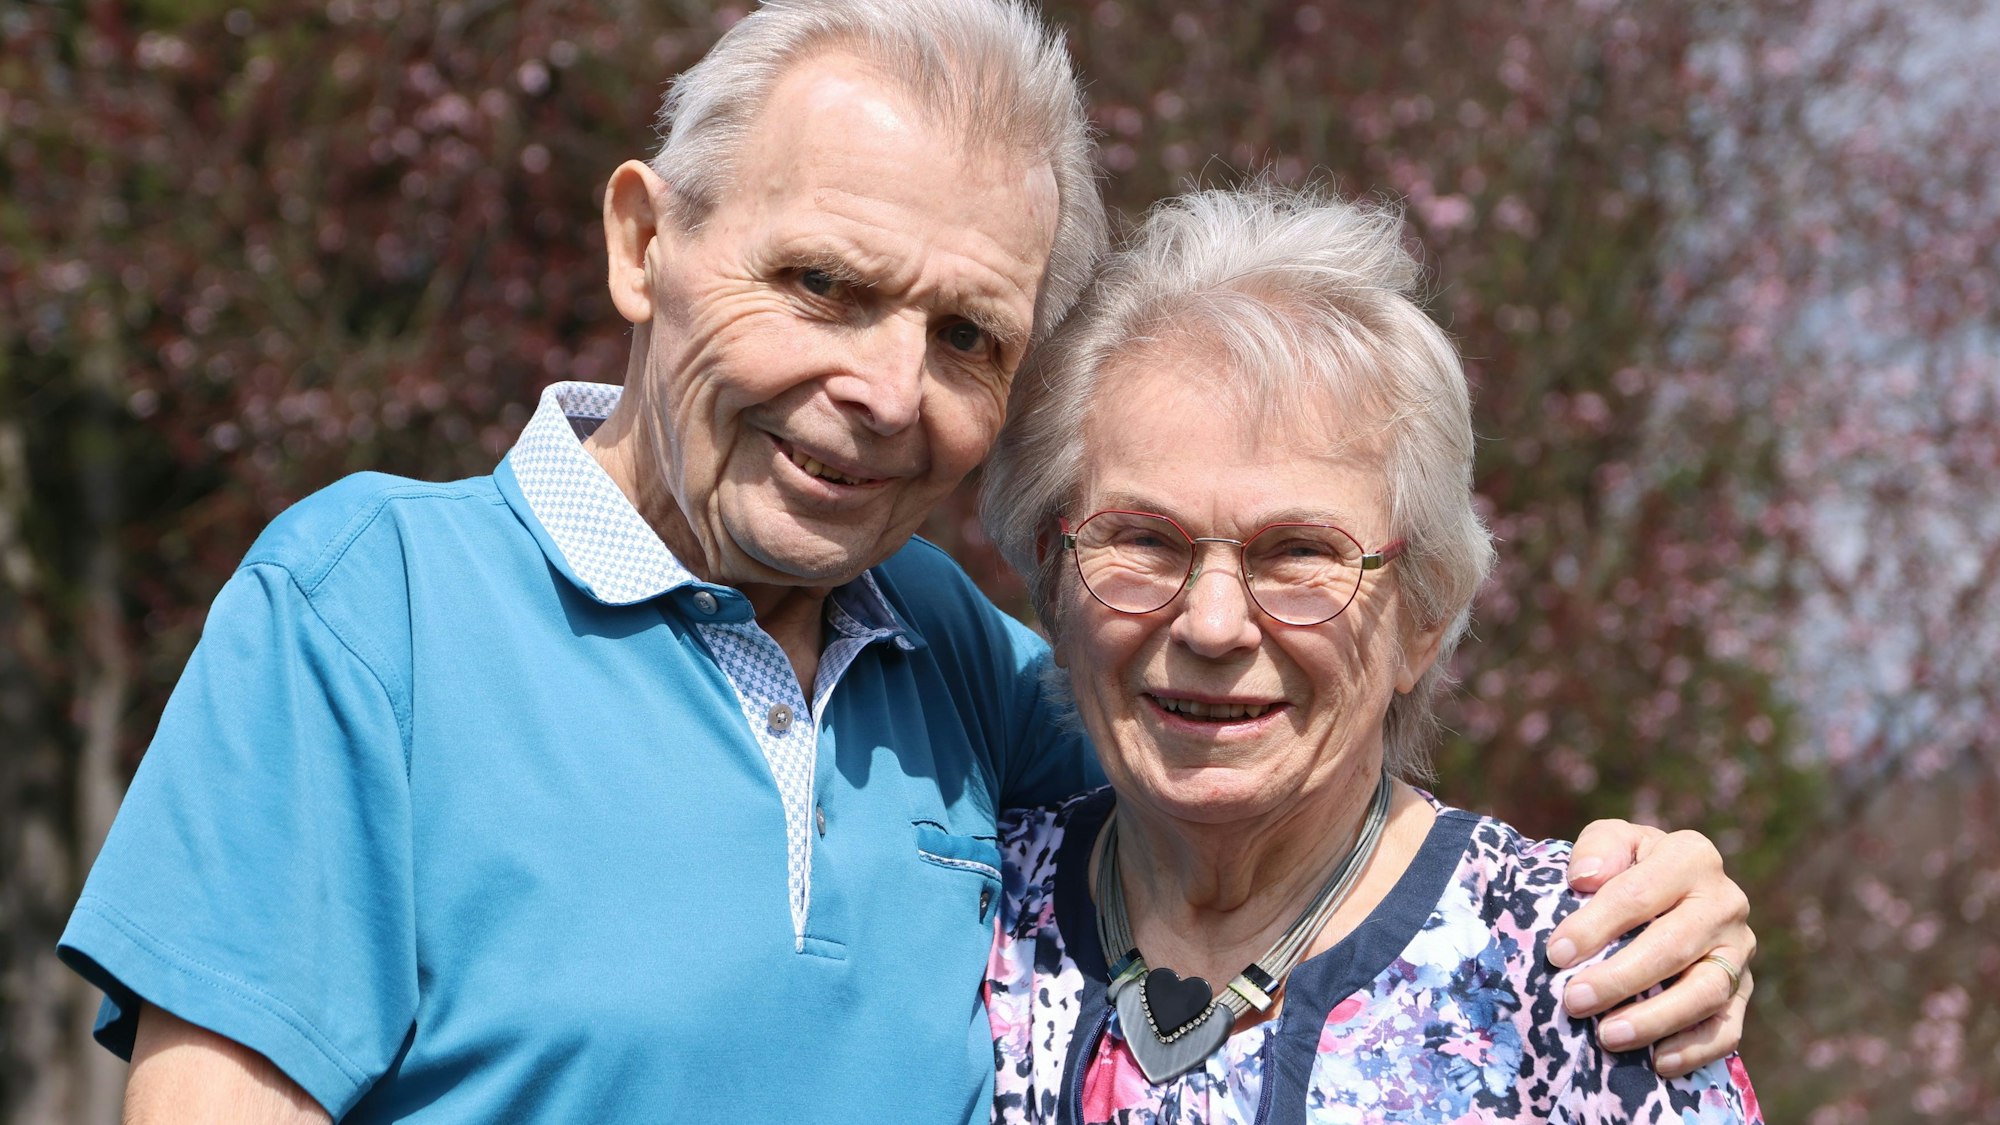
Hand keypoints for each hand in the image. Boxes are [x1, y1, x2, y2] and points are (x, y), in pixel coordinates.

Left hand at [1548, 819, 1754, 1077]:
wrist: (1667, 893)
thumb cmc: (1627, 867)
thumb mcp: (1610, 841)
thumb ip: (1598, 848)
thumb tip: (1586, 879)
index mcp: (1691, 856)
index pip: (1639, 894)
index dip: (1595, 925)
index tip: (1556, 953)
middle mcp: (1725, 902)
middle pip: (1673, 946)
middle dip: (1620, 978)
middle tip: (1574, 1001)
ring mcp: (1739, 950)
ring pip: (1706, 991)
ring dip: (1655, 1019)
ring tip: (1607, 1036)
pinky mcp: (1744, 990)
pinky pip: (1728, 1026)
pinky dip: (1695, 1048)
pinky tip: (1658, 1062)